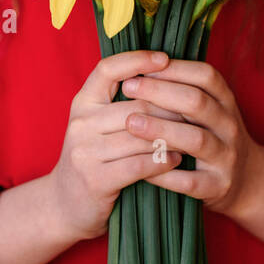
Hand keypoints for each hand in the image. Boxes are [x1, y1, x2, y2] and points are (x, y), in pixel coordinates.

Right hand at [48, 49, 188, 241]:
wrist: (64, 205)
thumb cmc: (93, 159)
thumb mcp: (97, 124)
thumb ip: (121, 102)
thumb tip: (167, 76)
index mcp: (83, 103)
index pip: (108, 69)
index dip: (137, 60)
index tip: (164, 58)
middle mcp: (81, 123)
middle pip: (136, 104)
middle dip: (171, 106)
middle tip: (198, 108)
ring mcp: (85, 152)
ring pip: (142, 135)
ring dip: (172, 135)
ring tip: (194, 133)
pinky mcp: (96, 180)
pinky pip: (139, 164)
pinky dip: (163, 161)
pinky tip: (177, 159)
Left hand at [119, 58, 261, 215]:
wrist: (247, 179)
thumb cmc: (213, 135)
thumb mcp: (209, 108)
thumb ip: (182, 89)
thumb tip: (139, 65)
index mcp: (226, 101)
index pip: (205, 76)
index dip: (174, 69)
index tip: (141, 67)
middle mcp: (229, 126)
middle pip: (197, 103)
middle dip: (160, 92)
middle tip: (128, 87)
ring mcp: (226, 157)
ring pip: (196, 140)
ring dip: (161, 129)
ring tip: (131, 122)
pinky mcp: (217, 186)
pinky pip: (189, 181)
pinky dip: (164, 173)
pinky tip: (139, 165)